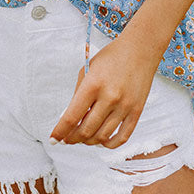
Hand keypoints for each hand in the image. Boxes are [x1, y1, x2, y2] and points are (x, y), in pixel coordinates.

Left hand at [49, 31, 158, 148]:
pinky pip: (122, 137)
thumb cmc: (111, 57)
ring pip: (102, 137)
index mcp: (93, 85)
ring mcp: (124, 106)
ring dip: (89, 142)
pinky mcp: (137, 111)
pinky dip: (109, 144)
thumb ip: (78, 94)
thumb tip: (70, 118)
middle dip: (72, 138)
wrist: (140, 50)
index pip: (72, 117)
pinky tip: (101, 141)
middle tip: (67, 138)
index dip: (60, 132)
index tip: (53, 139)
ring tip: (83, 138)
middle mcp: (109, 97)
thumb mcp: (87, 70)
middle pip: (86, 130)